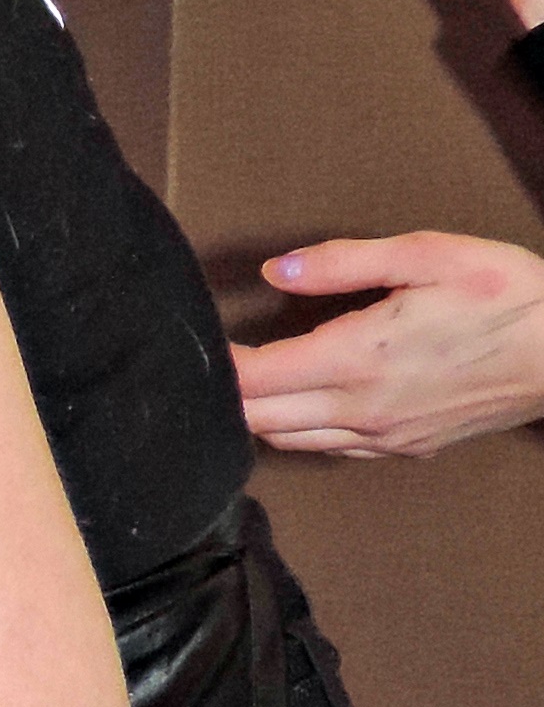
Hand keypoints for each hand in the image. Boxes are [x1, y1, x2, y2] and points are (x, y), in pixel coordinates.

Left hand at [243, 232, 543, 455]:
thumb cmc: (506, 295)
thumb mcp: (428, 255)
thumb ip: (344, 263)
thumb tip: (277, 271)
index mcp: (358, 358)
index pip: (256, 378)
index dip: (219, 364)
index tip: (201, 342)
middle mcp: (361, 410)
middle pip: (258, 420)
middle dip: (228, 395)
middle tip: (214, 365)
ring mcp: (382, 438)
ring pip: (288, 441)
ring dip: (258, 417)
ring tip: (249, 384)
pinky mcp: (404, 451)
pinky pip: (331, 449)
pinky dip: (300, 431)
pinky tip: (301, 405)